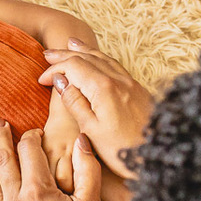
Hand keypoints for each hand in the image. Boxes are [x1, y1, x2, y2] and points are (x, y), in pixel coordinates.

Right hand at [40, 43, 155, 179]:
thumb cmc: (122, 150)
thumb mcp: (91, 129)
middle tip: (48, 54)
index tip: (42, 80)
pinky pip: (114, 65)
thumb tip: (61, 81)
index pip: (73, 66)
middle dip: (65, 55)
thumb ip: (74, 102)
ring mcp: (129, 82)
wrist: (159, 156)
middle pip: (87, 57)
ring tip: (70, 45)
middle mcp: (117, 79)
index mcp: (103, 88)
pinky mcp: (137, 88)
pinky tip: (97, 59)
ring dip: (84, 51)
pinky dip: (100, 58)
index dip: (55, 69)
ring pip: (102, 58)